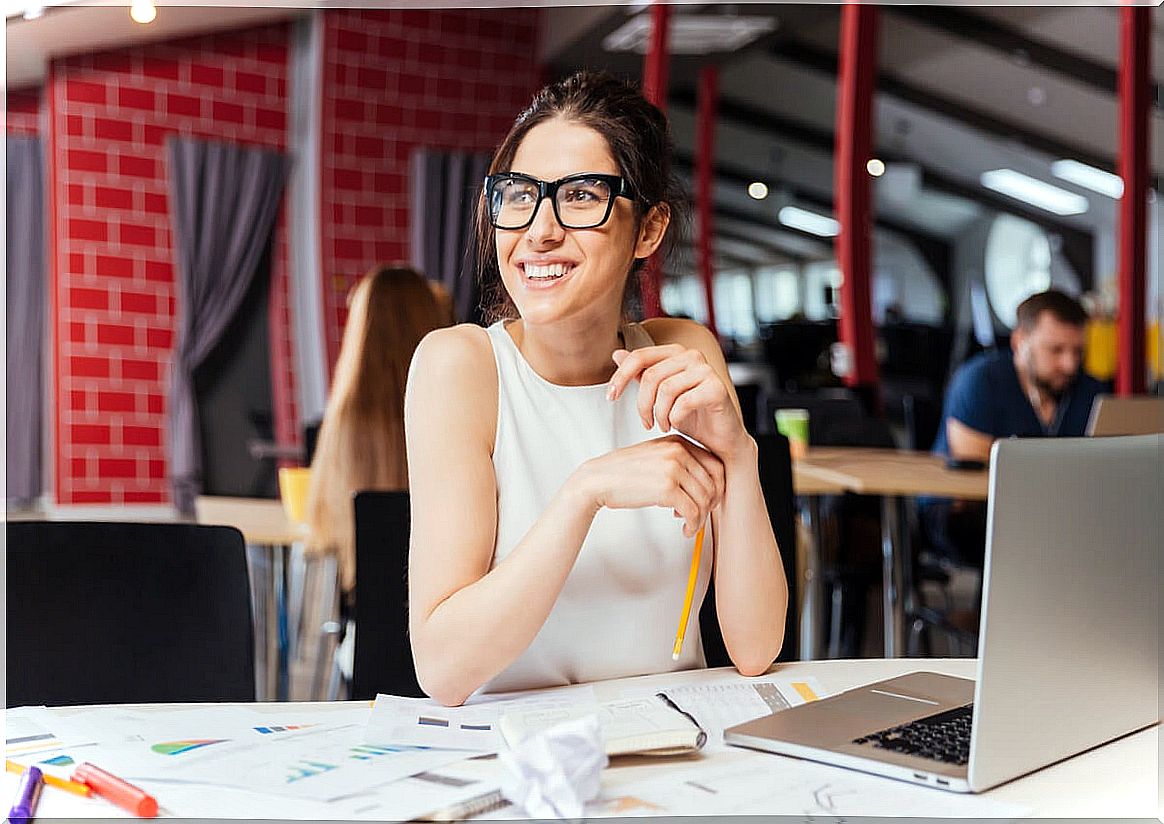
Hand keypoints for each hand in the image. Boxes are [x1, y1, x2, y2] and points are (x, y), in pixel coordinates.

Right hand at [574, 435, 724, 537]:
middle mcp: (678, 452)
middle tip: (700, 516)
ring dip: (700, 518)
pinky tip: (685, 529)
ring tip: (689, 525)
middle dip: (710, 504)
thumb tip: (705, 484)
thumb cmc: (623, 473)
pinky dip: (692, 524)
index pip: (715, 464)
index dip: (718, 486)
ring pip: (704, 499)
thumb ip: (679, 463)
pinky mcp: (667, 488)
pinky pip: (692, 511)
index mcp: (677, 442)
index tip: (710, 500)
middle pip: (713, 483)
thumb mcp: (655, 457)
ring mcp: (673, 469)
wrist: (598, 480)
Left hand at [607, 344, 748, 462]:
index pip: (639, 356)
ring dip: (659, 414)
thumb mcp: (659, 395)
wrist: (720, 439)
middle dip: (642, 404)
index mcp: (676, 352)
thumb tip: (617, 354)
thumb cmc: (692, 416)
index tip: (610, 397)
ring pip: (666, 389)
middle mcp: (692, 356)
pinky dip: (675, 418)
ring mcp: (706, 370)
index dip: (620, 377)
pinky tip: (677, 425)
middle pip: (651, 376)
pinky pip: (683, 402)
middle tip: (646, 423)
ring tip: (663, 425)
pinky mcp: (717, 388)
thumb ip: (641, 374)